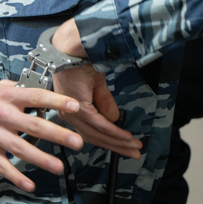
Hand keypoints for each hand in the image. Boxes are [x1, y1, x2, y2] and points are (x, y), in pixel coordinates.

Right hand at [0, 80, 84, 191]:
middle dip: (56, 134)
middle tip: (77, 142)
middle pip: (32, 125)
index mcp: (5, 96)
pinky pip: (2, 165)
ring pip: (19, 148)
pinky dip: (16, 176)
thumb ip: (18, 89)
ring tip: (59, 167)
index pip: (34, 96)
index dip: (55, 101)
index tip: (74, 107)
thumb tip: (45, 92)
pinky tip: (29, 184)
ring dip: (41, 159)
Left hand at [50, 20, 142, 158]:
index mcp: (70, 110)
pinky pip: (100, 124)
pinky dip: (115, 132)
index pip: (90, 132)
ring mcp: (72, 112)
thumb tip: (114, 120)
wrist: (74, 50)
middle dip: (117, 147)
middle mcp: (67, 114)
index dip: (110, 142)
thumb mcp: (97, 86)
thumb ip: (103, 103)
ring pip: (98, 134)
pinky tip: (126, 137)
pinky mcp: (78, 108)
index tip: (127, 148)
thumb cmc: (81, 63)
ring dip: (119, 141)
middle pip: (95, 137)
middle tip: (135, 153)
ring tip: (135, 146)